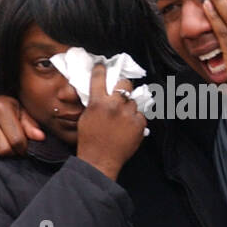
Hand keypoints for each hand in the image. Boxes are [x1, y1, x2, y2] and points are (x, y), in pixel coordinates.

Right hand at [0, 95, 44, 157]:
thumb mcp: (20, 112)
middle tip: (10, 148)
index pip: (17, 140)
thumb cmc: (5, 109)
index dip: (22, 149)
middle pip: (3, 149)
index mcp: (2, 108)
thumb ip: (30, 125)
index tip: (21, 148)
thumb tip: (40, 137)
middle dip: (10, 153)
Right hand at [75, 62, 145, 180]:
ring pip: (134, 102)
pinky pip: (140, 116)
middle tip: (121, 94)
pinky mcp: (139, 124)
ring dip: (129, 107)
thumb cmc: (89, 140)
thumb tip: (101, 93)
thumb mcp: (86, 117)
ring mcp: (128, 114)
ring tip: (123, 118)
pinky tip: (128, 128)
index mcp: (98, 102)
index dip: (101, 69)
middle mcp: (114, 105)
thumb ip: (95, 102)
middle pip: (125, 84)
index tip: (102, 66)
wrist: (100, 160)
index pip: (100, 77)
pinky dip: (135, 120)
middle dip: (123, 87)